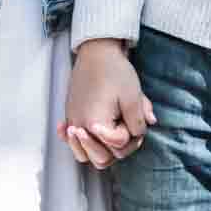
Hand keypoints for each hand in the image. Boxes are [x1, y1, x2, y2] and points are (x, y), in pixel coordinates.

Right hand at [59, 39, 155, 169]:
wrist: (96, 51)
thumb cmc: (114, 71)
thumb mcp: (133, 97)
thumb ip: (138, 122)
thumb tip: (139, 134)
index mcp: (95, 123)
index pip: (117, 146)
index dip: (130, 135)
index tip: (130, 116)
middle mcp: (79, 127)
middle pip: (101, 159)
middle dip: (118, 148)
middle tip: (127, 130)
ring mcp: (72, 121)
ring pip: (85, 155)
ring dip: (99, 151)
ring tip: (110, 137)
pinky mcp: (71, 115)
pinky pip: (72, 141)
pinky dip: (78, 143)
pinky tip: (81, 135)